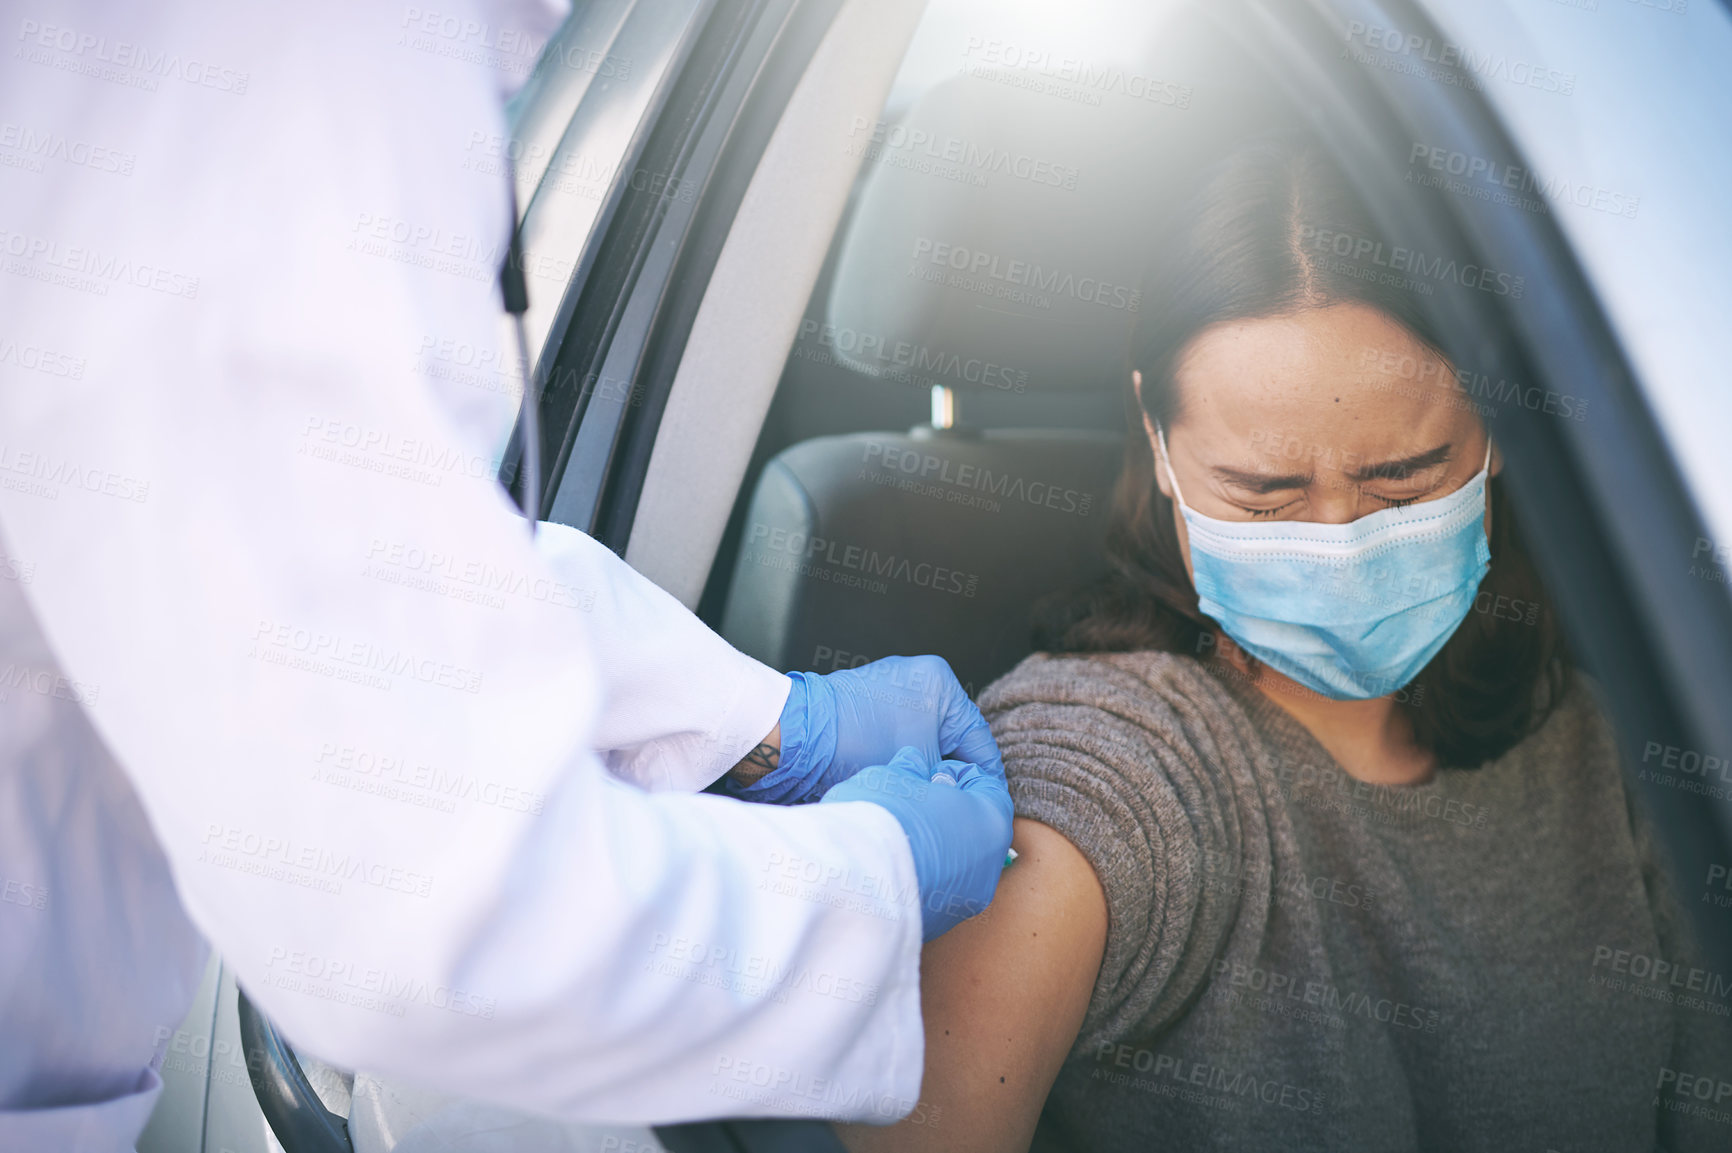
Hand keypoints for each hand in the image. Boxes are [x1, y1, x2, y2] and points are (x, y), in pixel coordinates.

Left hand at [727, 655, 1002, 804]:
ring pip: (923, 745)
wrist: (794, 738)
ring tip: (923, 803)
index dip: (984, 780)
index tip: (986, 807)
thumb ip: (949, 781)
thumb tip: (961, 796)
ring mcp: (889, 691)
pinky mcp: (866, 707)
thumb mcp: (918, 769)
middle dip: (950, 777)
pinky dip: (900, 765)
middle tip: (955, 810)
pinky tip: (898, 789)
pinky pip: (897, 741)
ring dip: (924, 774)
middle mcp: (917, 680)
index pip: (978, 740)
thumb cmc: (853, 745)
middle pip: (950, 742)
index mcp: (940, 684)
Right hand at [821, 746, 1013, 940]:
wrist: (848, 885)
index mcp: (989, 822)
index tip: (929, 772)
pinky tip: (886, 866)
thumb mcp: (893, 776)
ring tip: (892, 835)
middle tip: (909, 800)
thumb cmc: (880, 819)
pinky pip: (932, 891)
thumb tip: (913, 768)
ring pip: (954, 863)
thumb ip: (911, 770)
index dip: (958, 774)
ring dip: (931, 846)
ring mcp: (963, 902)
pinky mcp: (936, 925)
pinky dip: (917, 876)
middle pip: (972, 828)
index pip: (987, 788)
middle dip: (944, 812)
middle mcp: (987, 867)